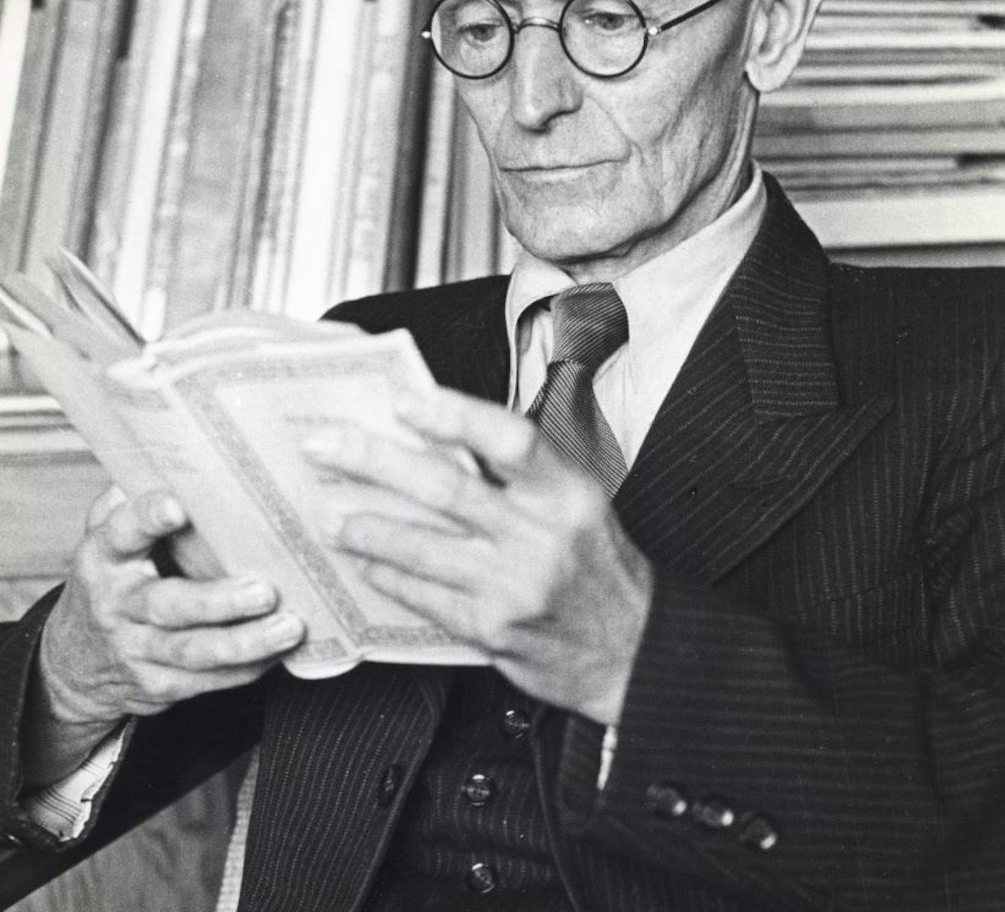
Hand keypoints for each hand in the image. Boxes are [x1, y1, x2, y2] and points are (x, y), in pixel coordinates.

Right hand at [27, 485, 303, 785]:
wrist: (76, 660)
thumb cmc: (117, 576)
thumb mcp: (112, 533)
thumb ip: (137, 495)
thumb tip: (177, 443)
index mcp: (105, 556)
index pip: (121, 533)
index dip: (146, 518)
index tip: (178, 506)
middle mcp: (118, 605)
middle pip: (168, 606)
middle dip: (218, 602)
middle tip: (265, 590)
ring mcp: (137, 650)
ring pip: (192, 652)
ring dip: (245, 643)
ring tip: (290, 627)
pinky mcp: (159, 686)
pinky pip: (206, 682)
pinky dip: (245, 670)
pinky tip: (280, 653)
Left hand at [308, 388, 652, 725]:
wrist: (632, 650)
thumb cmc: (598, 567)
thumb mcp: (578, 505)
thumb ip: (520, 476)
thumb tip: (439, 438)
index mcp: (567, 493)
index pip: (509, 440)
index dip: (454, 415)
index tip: (403, 399)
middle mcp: (541, 536)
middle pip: (447, 488)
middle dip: (375, 461)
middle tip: (326, 445)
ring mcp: (514, 585)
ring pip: (423, 546)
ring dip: (367, 526)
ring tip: (331, 514)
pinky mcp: (493, 629)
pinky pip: (425, 596)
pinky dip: (389, 574)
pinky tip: (365, 561)